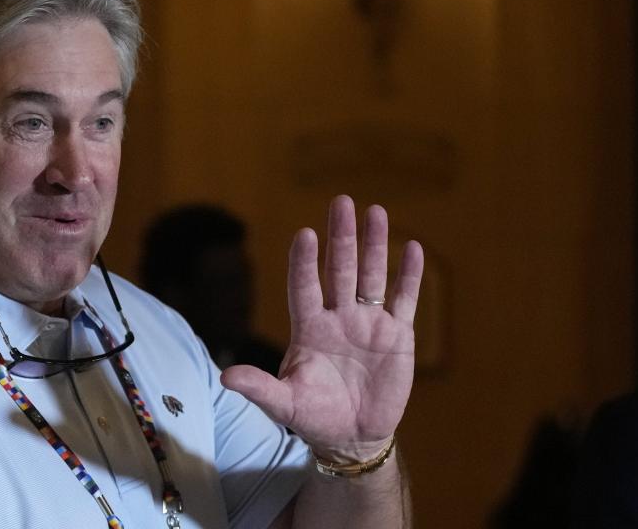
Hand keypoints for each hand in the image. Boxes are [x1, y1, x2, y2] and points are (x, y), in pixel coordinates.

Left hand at [220, 195, 422, 456]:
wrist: (353, 436)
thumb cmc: (314, 416)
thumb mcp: (285, 404)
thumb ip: (259, 388)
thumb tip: (225, 377)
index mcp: (308, 328)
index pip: (304, 286)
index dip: (305, 262)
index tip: (305, 234)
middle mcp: (337, 316)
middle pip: (340, 269)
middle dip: (341, 237)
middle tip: (341, 201)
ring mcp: (368, 322)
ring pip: (372, 275)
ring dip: (374, 245)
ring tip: (375, 211)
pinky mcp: (397, 334)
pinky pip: (404, 299)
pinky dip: (409, 275)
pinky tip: (412, 247)